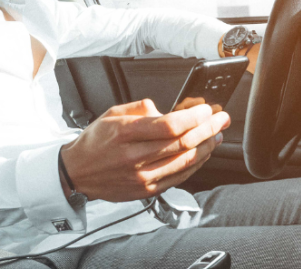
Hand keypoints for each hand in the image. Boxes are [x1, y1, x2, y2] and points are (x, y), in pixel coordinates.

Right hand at [59, 99, 229, 202]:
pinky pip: (179, 177)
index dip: (194, 117)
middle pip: (182, 143)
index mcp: (124, 133)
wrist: (79, 172)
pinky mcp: (146, 190)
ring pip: (185, 162)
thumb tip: (168, 111)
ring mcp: (141, 177)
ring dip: (207, 147)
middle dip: (208, 128)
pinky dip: (196, 164)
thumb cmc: (96, 141)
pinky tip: (203, 153)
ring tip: (217, 135)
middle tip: (222, 119)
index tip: (207, 109)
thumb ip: (141, 109)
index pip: (169, 125)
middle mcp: (134, 157)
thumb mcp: (112, 113)